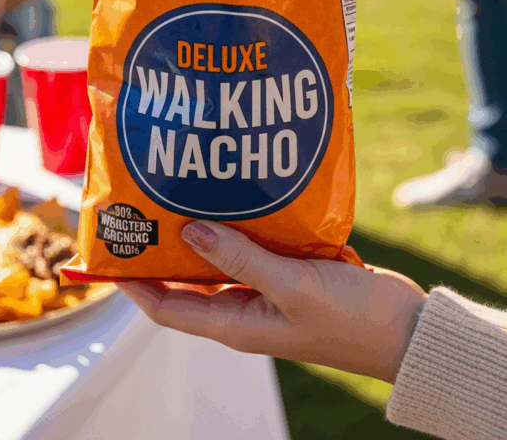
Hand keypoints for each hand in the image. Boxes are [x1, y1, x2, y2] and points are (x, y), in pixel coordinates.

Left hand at [120, 221, 425, 382]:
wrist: (408, 330)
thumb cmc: (353, 320)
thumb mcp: (292, 288)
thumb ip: (241, 258)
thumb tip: (190, 230)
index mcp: (235, 324)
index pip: (165, 307)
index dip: (132, 283)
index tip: (110, 250)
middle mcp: (243, 309)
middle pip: (187, 280)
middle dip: (162, 248)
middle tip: (144, 203)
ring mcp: (266, 292)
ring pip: (219, 260)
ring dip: (201, 231)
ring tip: (181, 188)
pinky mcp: (290, 274)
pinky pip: (253, 248)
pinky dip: (240, 225)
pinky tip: (236, 194)